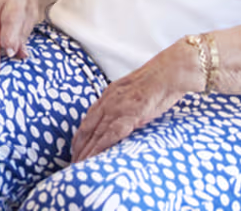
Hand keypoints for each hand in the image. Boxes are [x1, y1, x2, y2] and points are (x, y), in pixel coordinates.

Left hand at [71, 42, 195, 161]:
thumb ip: (124, 106)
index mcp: (108, 95)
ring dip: (87, 151)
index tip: (74, 149)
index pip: (89, 119)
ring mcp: (117, 107)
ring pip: (96, 133)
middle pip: (88, 128)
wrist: (168, 73)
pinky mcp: (129, 114)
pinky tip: (95, 157)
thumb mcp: (133, 93)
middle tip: (72, 162)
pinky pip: (112, 134)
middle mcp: (108, 101)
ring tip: (80, 165)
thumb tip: (124, 120)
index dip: (80, 135)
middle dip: (79, 147)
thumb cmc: (157, 83)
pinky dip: (101, 147)